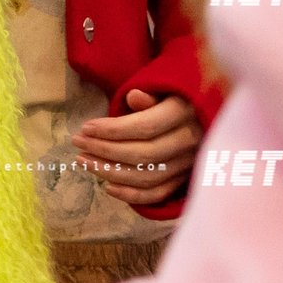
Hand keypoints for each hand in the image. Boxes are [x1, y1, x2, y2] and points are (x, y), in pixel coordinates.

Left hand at [74, 90, 202, 197]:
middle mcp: (190, 142)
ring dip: (110, 172)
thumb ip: (151, 95)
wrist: (204, 113)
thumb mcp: (167, 87)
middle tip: (78, 144)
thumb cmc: (178, 96)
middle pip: (142, 154)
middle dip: (104, 150)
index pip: (145, 127)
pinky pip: (156, 194)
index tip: (85, 128)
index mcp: (185, 113)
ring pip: (146, 177)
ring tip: (84, 162)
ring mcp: (188, 164)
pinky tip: (107, 186)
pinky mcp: (184, 179)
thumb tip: (133, 97)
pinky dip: (131, 195)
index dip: (112, 130)